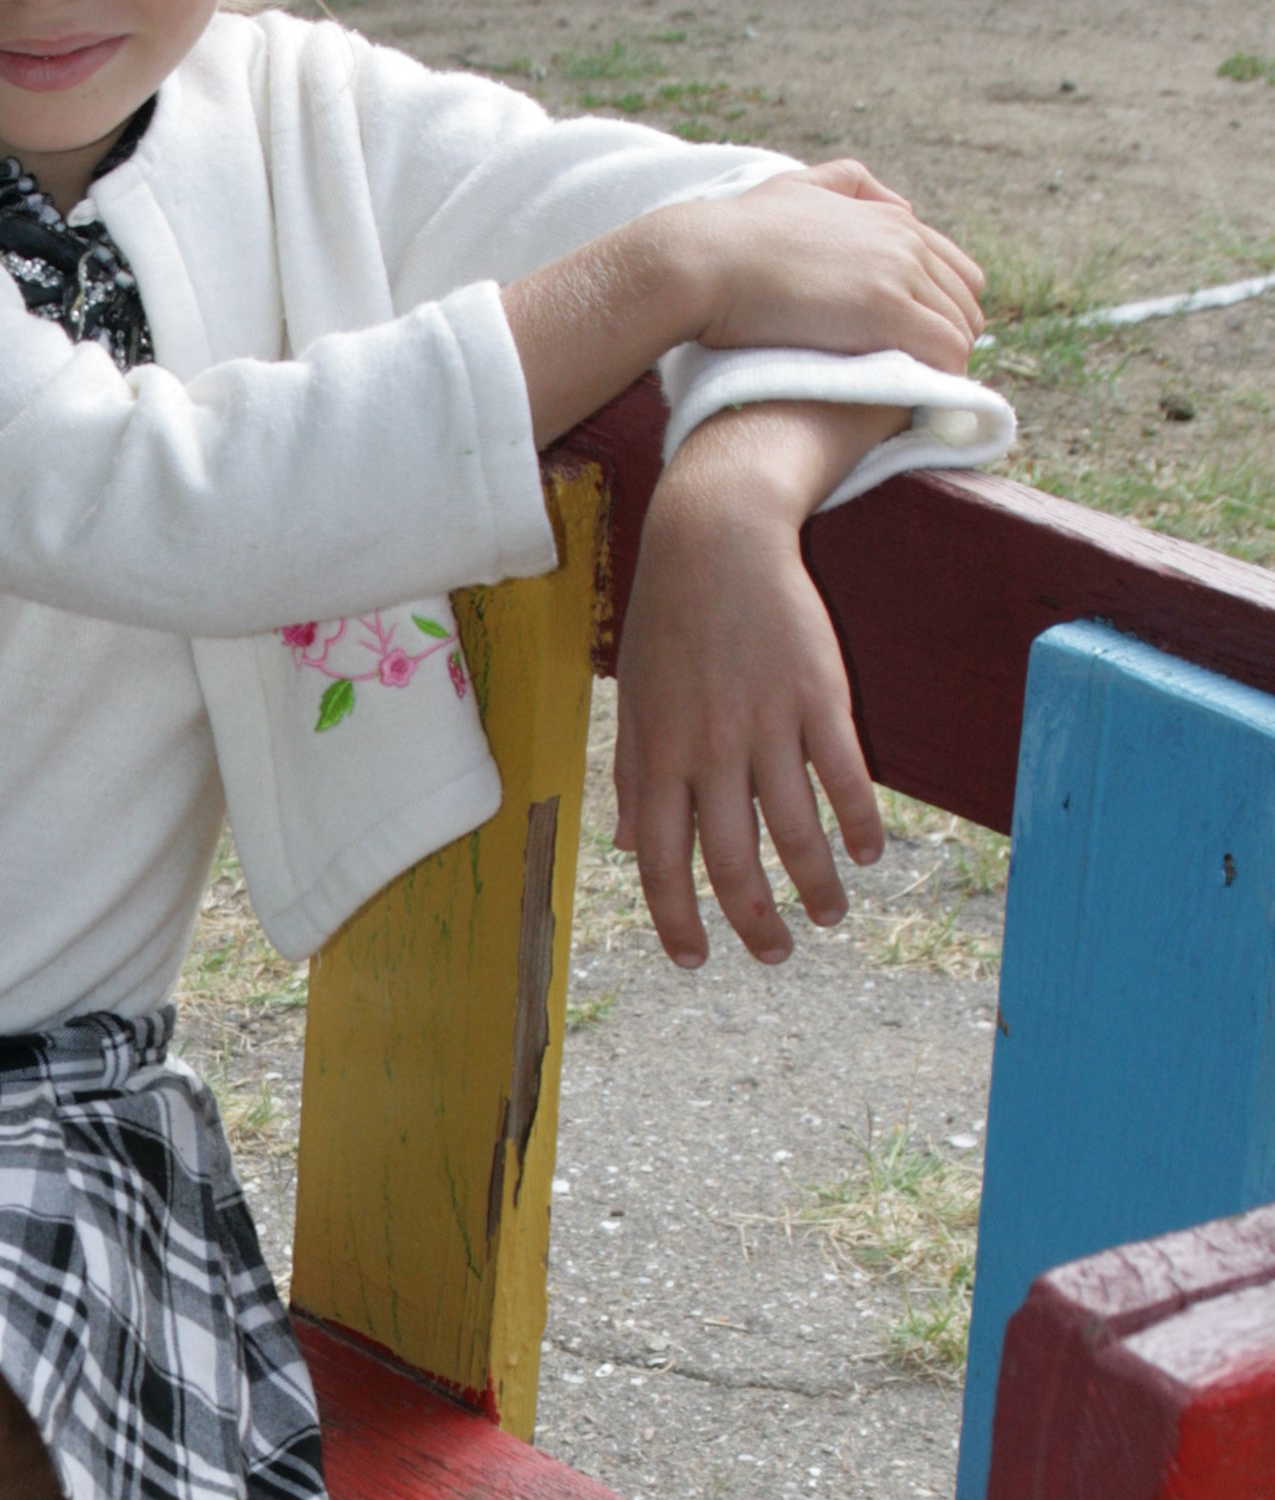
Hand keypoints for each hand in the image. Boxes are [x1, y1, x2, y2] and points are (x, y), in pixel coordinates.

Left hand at [613, 401, 886, 967]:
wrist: (713, 540)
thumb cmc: (668, 625)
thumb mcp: (634, 702)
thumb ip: (634, 777)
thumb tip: (630, 848)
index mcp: (654, 756)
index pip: (659, 862)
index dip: (676, 918)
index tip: (696, 959)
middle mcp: (707, 750)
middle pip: (732, 862)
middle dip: (754, 922)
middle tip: (775, 954)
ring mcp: (765, 724)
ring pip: (794, 831)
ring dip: (815, 886)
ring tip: (829, 915)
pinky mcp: (818, 696)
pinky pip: (843, 777)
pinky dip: (858, 824)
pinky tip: (868, 854)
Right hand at [678, 160, 984, 379]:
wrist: (702, 259)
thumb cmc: (733, 233)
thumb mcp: (797, 186)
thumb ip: (848, 184)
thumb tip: (900, 205)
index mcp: (889, 218)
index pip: (953, 270)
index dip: (939, 312)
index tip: (913, 346)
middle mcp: (905, 240)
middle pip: (965, 302)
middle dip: (946, 340)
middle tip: (914, 378)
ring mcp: (899, 273)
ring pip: (961, 329)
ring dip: (942, 365)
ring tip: (912, 396)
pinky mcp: (885, 310)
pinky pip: (946, 351)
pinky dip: (941, 378)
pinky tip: (913, 399)